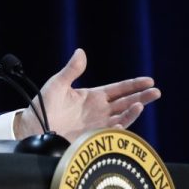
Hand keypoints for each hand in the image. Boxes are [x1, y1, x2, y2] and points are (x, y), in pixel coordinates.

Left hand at [14, 49, 160, 141]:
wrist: (32, 127)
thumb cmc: (44, 105)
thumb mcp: (57, 83)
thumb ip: (71, 70)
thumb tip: (80, 51)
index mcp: (93, 96)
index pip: (118, 89)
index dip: (133, 85)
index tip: (149, 80)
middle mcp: (99, 110)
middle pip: (126, 102)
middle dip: (141, 97)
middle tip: (155, 92)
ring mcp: (97, 124)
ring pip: (122, 117)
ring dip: (133, 111)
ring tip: (140, 104)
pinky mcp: (93, 137)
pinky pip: (111, 132)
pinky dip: (120, 127)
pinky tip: (123, 121)